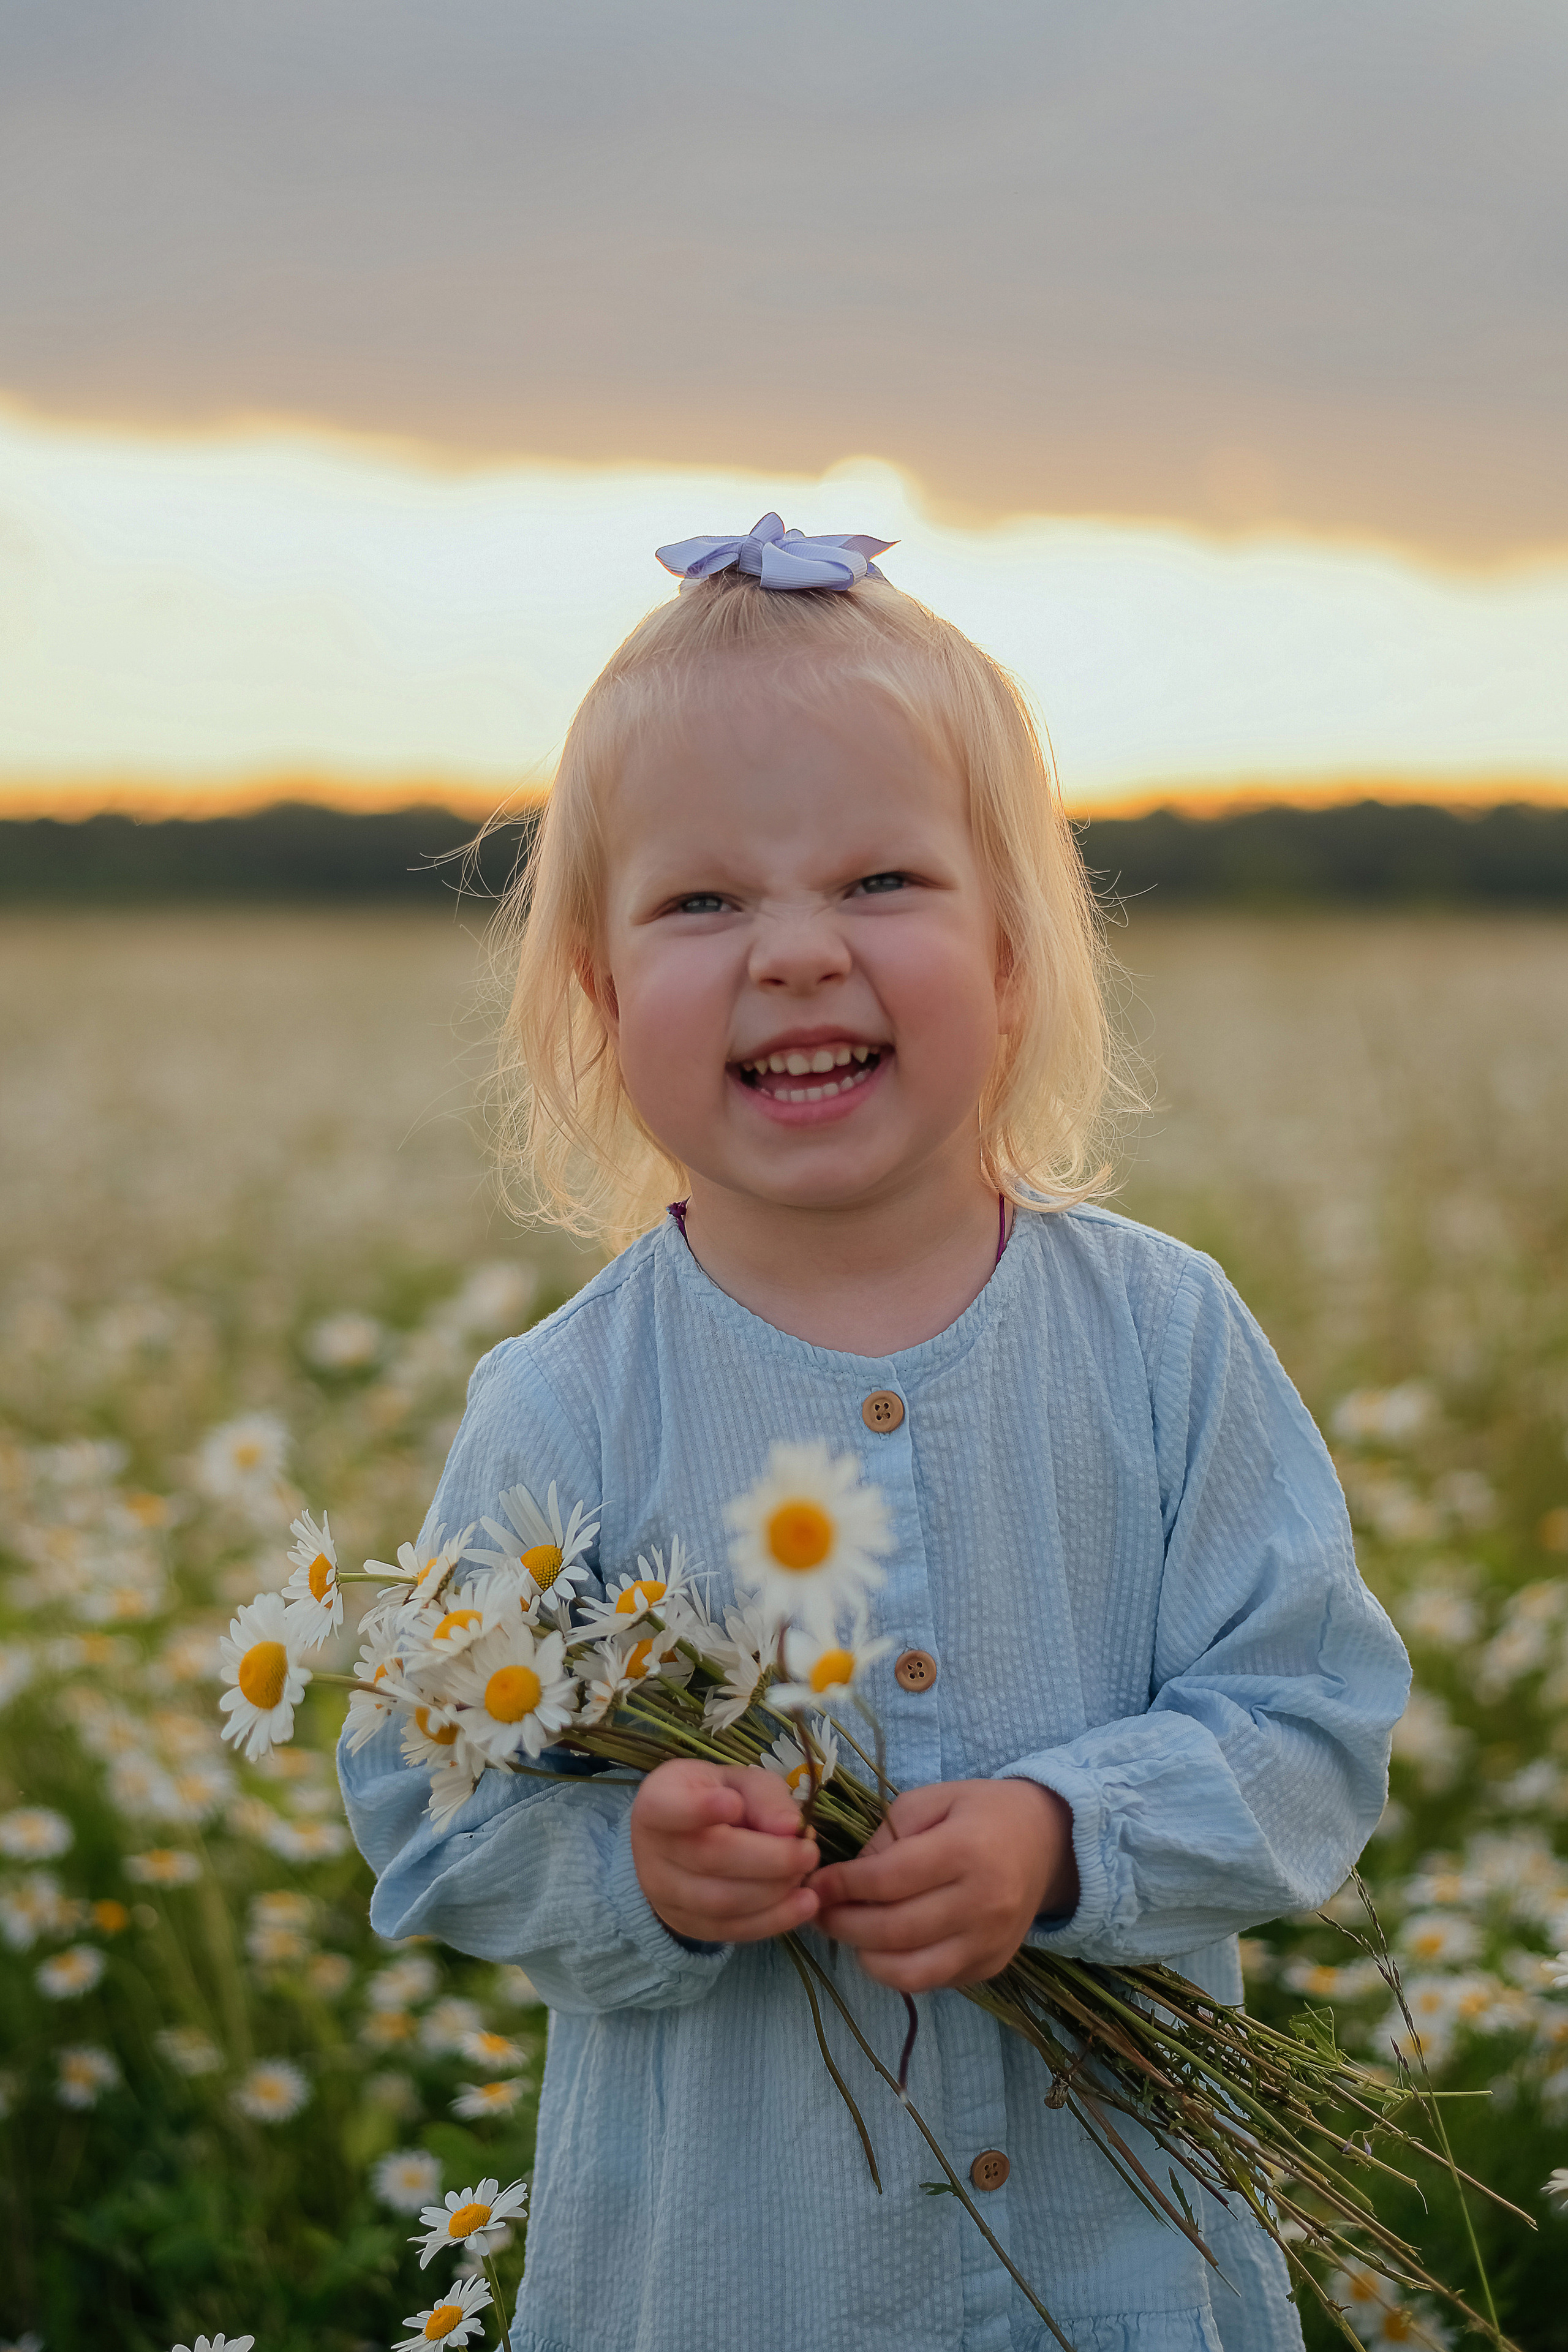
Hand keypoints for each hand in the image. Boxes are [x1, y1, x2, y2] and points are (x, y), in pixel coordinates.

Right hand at [631, 1758, 819, 1944]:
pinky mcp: (687, 1926)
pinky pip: (731, 1930)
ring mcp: (664, 1896)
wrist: (682, 1842)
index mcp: (657, 1802)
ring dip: (774, 1891)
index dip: (698, 1808)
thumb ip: (764, 1797)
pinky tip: (804, 1904)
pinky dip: (774, 1920)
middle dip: (768, 1859)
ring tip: (806, 1874)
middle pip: (709, 1858)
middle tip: (809, 1852)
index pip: (667, 1808)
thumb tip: (791, 1828)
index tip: (733, 1803)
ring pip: (722, 1902)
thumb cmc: (715, 1799)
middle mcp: (651, 1852)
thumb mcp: (738, 1782)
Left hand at [808, 1779, 1077, 1991]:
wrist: (1047, 1842)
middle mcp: (983, 1902)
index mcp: (966, 1850)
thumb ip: (888, 1835)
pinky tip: (881, 1946)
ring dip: (865, 1956)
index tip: (817, 1882)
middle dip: (844, 1925)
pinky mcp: (991, 1967)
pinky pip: (933, 1982)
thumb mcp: (932, 1800)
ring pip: (911, 1972)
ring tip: (847, 1933)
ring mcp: (990, 1942)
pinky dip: (897, 1970)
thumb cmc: (981, 1812)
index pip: (889, 1879)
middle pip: (895, 1930)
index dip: (844, 1885)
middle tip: (819, 1913)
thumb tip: (851, 1877)